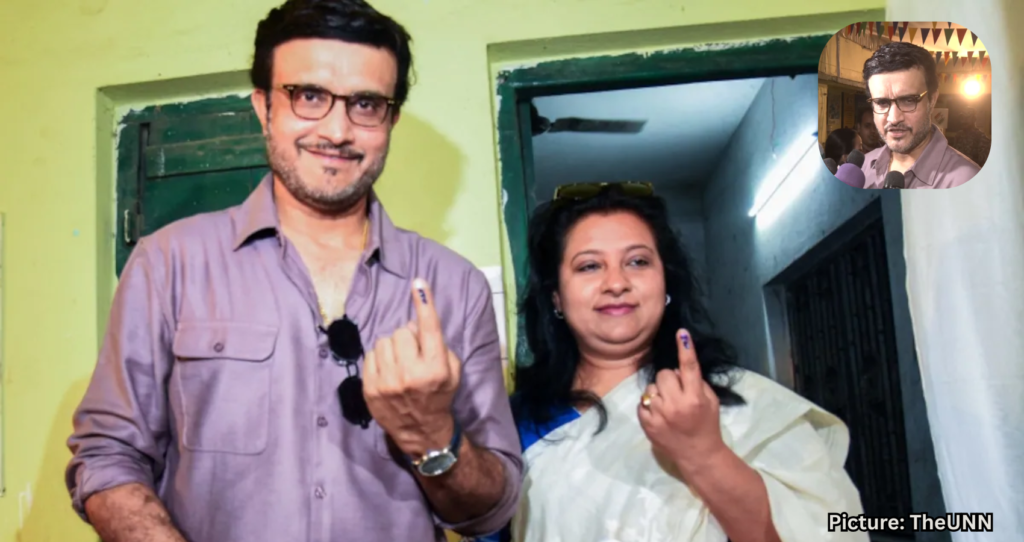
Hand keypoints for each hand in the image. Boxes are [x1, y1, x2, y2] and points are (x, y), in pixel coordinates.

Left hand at [363, 278, 461, 457]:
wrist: (421, 430)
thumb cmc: (439, 396)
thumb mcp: (452, 371)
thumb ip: (438, 345)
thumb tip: (416, 322)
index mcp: (435, 368)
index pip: (429, 328)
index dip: (424, 302)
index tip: (418, 282)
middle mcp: (410, 374)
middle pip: (402, 331)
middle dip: (408, 337)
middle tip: (414, 351)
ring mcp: (387, 382)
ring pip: (384, 341)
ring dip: (392, 346)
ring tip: (400, 361)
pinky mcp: (370, 388)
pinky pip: (371, 355)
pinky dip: (380, 358)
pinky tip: (388, 370)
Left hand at [638, 328, 726, 478]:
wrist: (697, 454)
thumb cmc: (707, 424)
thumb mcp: (710, 401)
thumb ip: (696, 382)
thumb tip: (679, 370)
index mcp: (694, 398)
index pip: (689, 368)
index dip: (685, 348)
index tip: (681, 332)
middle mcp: (676, 405)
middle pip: (664, 374)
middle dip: (670, 379)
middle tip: (677, 391)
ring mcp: (659, 415)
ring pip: (650, 387)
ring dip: (658, 392)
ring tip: (667, 405)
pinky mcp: (647, 424)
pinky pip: (641, 402)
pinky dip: (649, 405)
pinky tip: (659, 414)